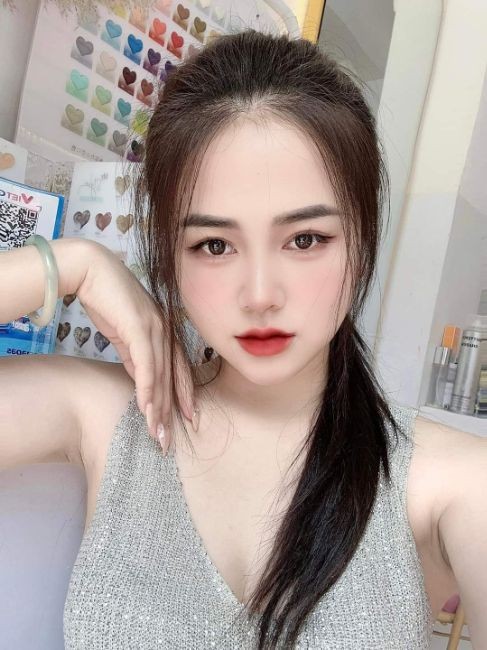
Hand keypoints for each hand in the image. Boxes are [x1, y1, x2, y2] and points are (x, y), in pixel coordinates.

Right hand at [75, 240, 195, 451]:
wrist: (91, 270)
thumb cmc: (107, 298)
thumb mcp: (124, 332)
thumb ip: (135, 354)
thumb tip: (141, 379)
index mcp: (165, 329)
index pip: (179, 367)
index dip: (184, 394)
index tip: (186, 419)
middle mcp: (165, 329)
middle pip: (173, 376)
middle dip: (173, 410)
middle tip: (170, 439)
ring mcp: (154, 327)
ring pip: (161, 374)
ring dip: (159, 406)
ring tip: (156, 432)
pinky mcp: (139, 327)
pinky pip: (146, 364)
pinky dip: (147, 388)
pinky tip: (146, 407)